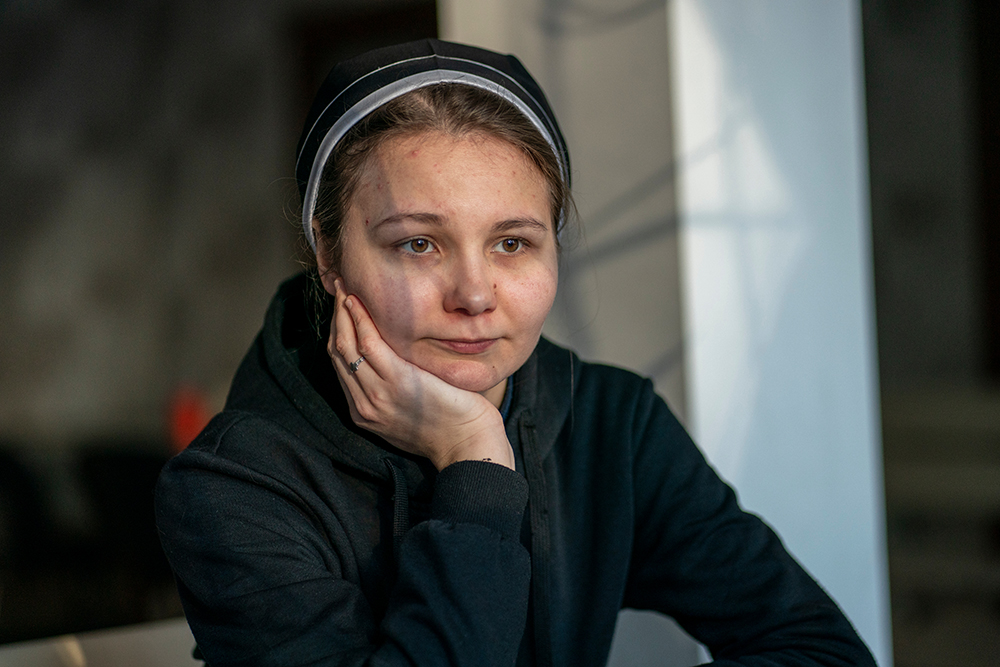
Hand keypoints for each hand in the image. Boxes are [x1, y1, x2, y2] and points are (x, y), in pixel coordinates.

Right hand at [327, 278, 514, 470]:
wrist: (469, 445)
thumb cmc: (452, 426)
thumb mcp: (413, 410)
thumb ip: (396, 389)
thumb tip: (397, 360)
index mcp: (365, 412)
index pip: (342, 366)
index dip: (338, 333)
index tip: (341, 309)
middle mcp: (364, 405)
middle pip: (338, 353)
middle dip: (335, 319)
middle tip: (338, 289)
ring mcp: (377, 395)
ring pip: (346, 346)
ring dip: (342, 314)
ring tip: (345, 288)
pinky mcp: (397, 382)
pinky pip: (368, 344)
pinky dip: (359, 320)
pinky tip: (357, 303)